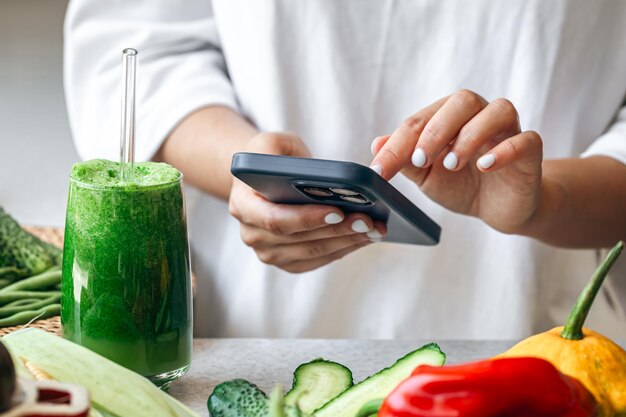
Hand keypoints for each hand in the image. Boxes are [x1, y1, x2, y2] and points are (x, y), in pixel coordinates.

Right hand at [229, 132, 385, 272]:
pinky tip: (365, 237)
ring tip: (375, 229)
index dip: (307, 218)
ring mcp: (269, 252)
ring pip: (313, 252)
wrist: (263, 179)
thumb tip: (316, 175)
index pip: (275, 219)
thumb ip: (282, 154)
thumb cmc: (270, 157)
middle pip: (300, 239)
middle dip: (338, 231)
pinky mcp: (287, 261)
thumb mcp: (271, 143)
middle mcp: (251, 234)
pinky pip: (319, 259)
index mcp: (242, 204)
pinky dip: (344, 249)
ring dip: (348, 242)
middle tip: (370, 221)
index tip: (339, 211)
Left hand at [370, 90, 542, 233]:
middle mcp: (480, 115)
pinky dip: (504, 150)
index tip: (380, 170)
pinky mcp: (531, 151)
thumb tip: (376, 144)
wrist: (497, 208)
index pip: (420, 121)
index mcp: (450, 117)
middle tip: (420, 160)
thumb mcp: (427, 176)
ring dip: (470, 135)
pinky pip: (526, 139)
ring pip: (498, 110)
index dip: (398, 144)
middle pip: (462, 101)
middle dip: (436, 130)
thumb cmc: (460, 185)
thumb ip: (405, 160)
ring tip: (452, 164)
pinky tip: (485, 165)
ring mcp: (508, 131)